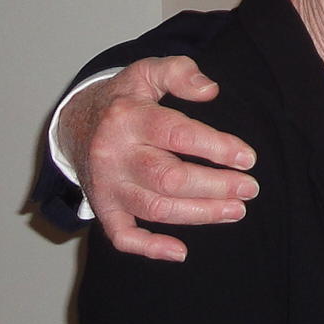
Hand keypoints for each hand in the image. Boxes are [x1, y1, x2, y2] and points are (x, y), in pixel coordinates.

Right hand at [58, 56, 257, 261]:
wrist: (73, 124)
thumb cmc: (123, 99)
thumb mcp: (146, 72)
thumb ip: (179, 72)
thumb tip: (210, 90)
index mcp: (128, 117)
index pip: (178, 134)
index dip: (216, 147)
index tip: (248, 158)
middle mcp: (115, 154)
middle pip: (169, 178)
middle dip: (215, 186)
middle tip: (250, 188)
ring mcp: (107, 185)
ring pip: (155, 208)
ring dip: (199, 214)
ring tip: (236, 211)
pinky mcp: (103, 207)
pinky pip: (122, 235)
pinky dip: (149, 248)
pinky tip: (180, 252)